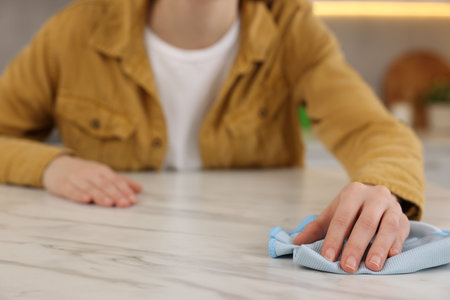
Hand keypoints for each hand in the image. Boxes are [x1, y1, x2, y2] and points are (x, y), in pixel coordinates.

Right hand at [42, 155, 141, 206]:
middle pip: (105, 184)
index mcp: (101, 170)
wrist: (56, 165)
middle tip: (124, 204)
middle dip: (116, 194)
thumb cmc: (84, 172)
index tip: (133, 200)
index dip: (125, 190)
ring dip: (100, 195)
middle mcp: (90, 173)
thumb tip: (139, 189)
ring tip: (109, 203)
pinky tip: (85, 200)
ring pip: (90, 187)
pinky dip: (78, 195)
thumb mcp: (102, 174)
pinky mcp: (62, 185)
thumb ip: (120, 181)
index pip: (116, 181)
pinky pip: (71, 190)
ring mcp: (76, 178)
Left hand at [293, 182, 409, 272]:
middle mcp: (374, 196)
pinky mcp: (404, 218)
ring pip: (387, 228)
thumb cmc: (353, 207)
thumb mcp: (334, 212)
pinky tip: (391, 257)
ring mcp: (392, 206)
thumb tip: (297, 243)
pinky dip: (396, 245)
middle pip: (364, 223)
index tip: (328, 256)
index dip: (335, 238)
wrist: (377, 194)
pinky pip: (402, 232)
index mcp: (353, 193)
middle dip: (355, 247)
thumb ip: (316, 228)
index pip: (342, 218)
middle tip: (348, 266)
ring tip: (371, 266)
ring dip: (379, 248)